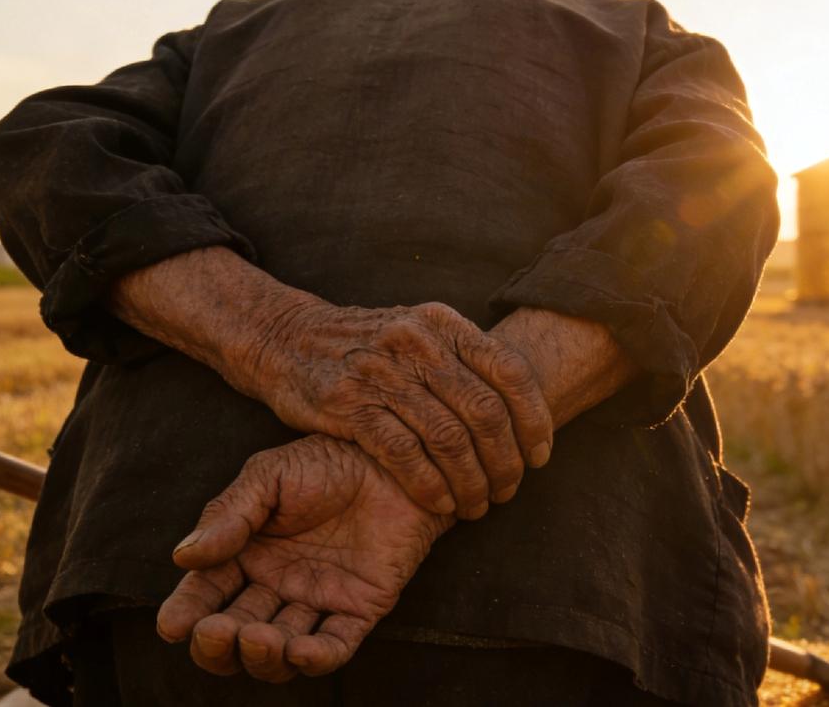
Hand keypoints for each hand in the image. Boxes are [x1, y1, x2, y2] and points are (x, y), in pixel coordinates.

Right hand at [155, 435, 453, 681]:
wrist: (396, 461)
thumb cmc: (329, 462)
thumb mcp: (270, 475)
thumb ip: (229, 514)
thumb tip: (182, 557)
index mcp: (247, 554)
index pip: (206, 594)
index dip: (186, 613)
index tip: (172, 625)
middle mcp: (276, 585)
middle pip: (234, 635)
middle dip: (218, 644)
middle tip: (216, 633)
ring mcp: (317, 601)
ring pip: (279, 652)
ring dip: (263, 656)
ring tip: (257, 637)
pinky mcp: (359, 610)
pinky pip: (334, 647)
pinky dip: (316, 659)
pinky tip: (300, 651)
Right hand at [238, 300, 552, 518]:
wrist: (287, 339)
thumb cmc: (366, 346)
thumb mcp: (418, 333)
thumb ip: (464, 361)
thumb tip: (524, 411)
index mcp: (443, 323)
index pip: (510, 371)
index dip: (535, 419)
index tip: (540, 456)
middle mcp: (417, 342)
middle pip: (485, 411)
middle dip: (506, 461)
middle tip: (509, 490)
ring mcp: (382, 373)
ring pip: (449, 438)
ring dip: (472, 481)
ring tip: (478, 505)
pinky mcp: (349, 405)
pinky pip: (405, 454)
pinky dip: (430, 486)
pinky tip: (441, 504)